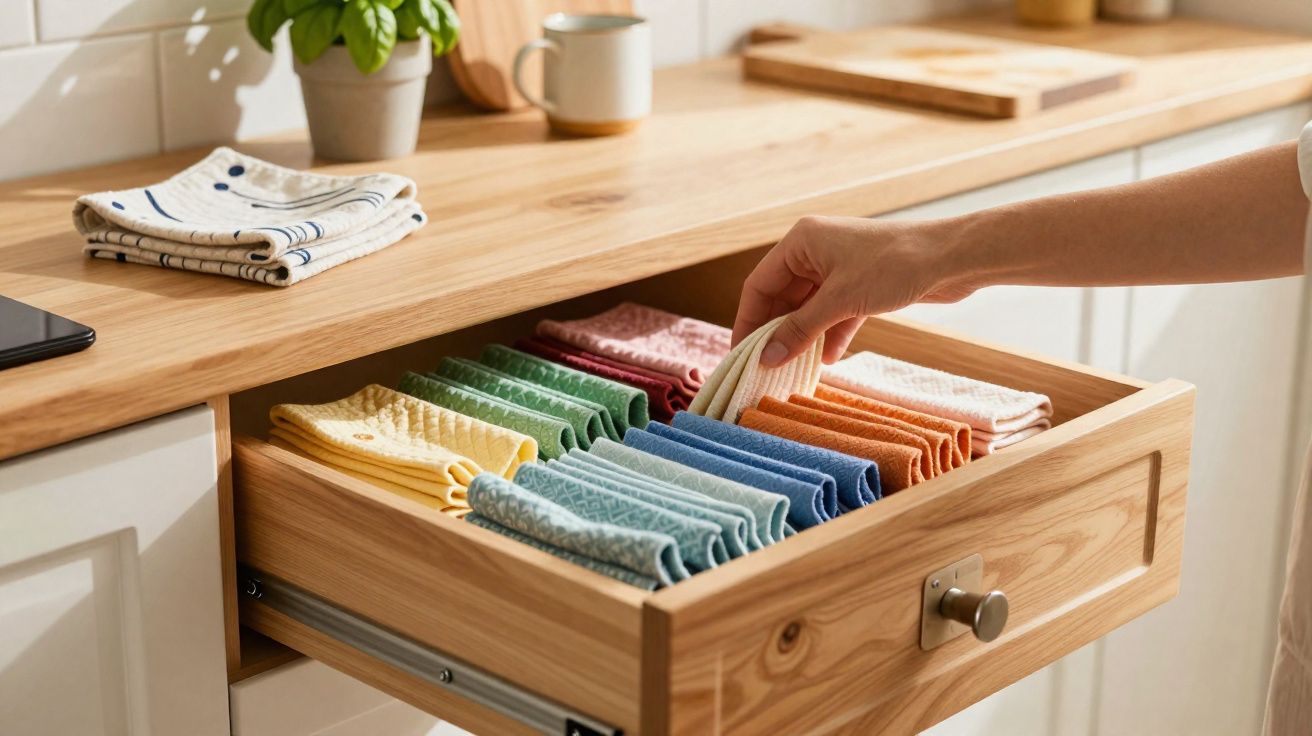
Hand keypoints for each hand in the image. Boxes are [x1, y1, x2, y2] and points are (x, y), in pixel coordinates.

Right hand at [733, 215, 977, 366]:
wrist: (952, 258)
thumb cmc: (895, 265)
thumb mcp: (839, 301)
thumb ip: (799, 330)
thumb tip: (765, 357)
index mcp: (801, 241)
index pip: (759, 285)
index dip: (748, 321)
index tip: (742, 355)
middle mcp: (815, 251)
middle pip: (782, 298)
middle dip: (776, 333)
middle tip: (766, 368)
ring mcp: (839, 268)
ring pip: (808, 308)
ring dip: (803, 338)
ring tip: (794, 369)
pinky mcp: (861, 285)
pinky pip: (834, 313)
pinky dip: (830, 335)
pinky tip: (829, 359)